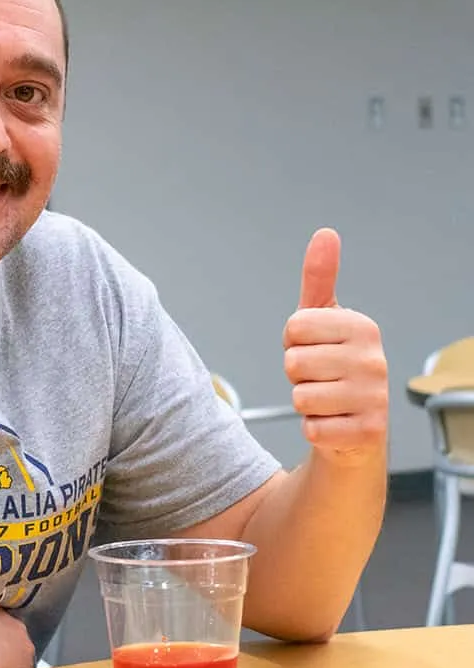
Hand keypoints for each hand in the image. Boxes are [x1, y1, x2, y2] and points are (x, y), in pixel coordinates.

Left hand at [282, 228, 387, 464]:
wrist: (353, 428)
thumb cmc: (333, 366)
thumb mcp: (323, 319)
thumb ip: (319, 278)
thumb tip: (325, 234)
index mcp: (362, 327)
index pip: (293, 327)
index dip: (293, 342)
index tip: (313, 348)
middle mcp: (374, 359)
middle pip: (293, 362)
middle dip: (297, 373)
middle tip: (320, 378)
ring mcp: (374, 397)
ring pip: (299, 396)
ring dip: (305, 403)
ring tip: (327, 400)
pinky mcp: (367, 432)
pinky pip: (311, 428)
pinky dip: (314, 429)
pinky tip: (333, 423)